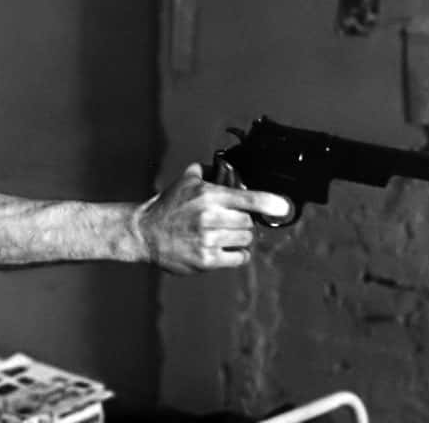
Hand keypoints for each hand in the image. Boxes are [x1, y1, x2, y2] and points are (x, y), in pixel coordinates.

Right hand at [133, 163, 289, 273]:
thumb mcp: (186, 181)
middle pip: (248, 222)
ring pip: (245, 239)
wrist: (145, 233)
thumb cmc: (168, 206)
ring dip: (238, 237)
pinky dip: (236, 254)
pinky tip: (223, 248)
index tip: (283, 207)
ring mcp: (208, 240)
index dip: (269, 202)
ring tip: (221, 234)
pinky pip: (238, 257)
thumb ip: (208, 171)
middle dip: (242, 222)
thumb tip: (229, 168)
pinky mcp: (207, 260)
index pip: (247, 198)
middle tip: (227, 221)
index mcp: (208, 195)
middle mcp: (209, 217)